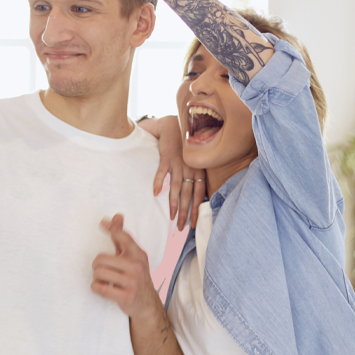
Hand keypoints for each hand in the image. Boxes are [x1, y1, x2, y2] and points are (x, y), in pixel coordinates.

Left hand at [92, 214, 162, 319]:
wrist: (147, 304)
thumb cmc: (135, 276)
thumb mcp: (132, 256)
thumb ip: (122, 237)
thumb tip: (116, 216)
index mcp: (138, 254)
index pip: (122, 236)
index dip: (111, 229)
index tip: (102, 223)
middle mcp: (136, 266)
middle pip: (101, 258)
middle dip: (97, 265)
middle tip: (101, 269)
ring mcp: (132, 282)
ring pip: (99, 273)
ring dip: (96, 277)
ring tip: (103, 280)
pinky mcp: (126, 296)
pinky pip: (100, 288)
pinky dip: (96, 287)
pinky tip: (101, 287)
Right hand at [139, 115, 205, 229]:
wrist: (173, 126)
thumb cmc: (183, 146)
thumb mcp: (193, 161)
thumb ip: (194, 176)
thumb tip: (194, 195)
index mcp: (198, 171)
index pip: (199, 194)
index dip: (196, 209)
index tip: (192, 224)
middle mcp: (190, 169)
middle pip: (188, 194)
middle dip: (185, 212)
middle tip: (181, 227)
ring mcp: (178, 163)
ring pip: (177, 187)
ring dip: (174, 203)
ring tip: (171, 217)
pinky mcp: (167, 156)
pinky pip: (162, 172)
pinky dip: (158, 182)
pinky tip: (155, 194)